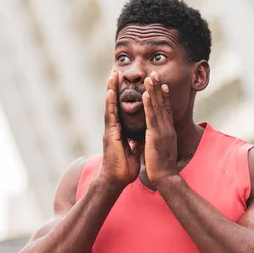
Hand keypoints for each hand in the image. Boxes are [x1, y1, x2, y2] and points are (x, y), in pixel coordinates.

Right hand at [99, 71, 142, 188]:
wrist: (116, 180)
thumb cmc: (124, 168)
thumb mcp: (135, 151)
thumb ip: (137, 141)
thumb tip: (144, 136)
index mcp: (120, 131)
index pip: (121, 110)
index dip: (123, 97)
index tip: (125, 84)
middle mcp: (113, 128)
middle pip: (114, 104)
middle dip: (115, 88)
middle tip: (116, 72)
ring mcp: (110, 130)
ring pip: (110, 105)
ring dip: (111, 90)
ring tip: (112, 75)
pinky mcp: (110, 134)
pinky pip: (110, 115)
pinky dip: (110, 102)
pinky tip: (111, 91)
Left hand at [142, 72, 177, 184]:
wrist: (165, 177)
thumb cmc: (163, 167)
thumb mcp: (163, 150)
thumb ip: (161, 142)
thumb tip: (158, 138)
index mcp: (168, 132)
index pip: (167, 111)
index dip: (164, 97)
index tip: (162, 85)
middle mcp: (167, 128)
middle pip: (163, 104)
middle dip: (159, 88)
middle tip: (155, 74)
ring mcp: (162, 131)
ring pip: (158, 107)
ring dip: (153, 91)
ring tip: (150, 78)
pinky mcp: (155, 135)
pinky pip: (151, 117)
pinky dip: (148, 105)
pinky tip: (145, 95)